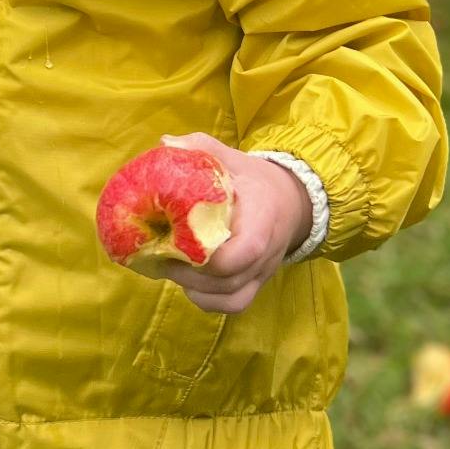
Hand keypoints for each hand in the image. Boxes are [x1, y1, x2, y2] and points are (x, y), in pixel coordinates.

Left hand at [146, 132, 312, 314]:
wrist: (290, 201)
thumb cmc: (253, 180)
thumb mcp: (231, 158)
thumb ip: (202, 147)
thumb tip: (165, 144)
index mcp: (262, 221)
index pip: (245, 251)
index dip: (208, 256)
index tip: (176, 239)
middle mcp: (266, 254)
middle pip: (229, 280)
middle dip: (189, 272)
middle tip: (159, 253)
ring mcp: (262, 273)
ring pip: (230, 298)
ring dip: (194, 288)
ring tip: (168, 267)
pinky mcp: (255, 283)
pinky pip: (234, 304)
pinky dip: (207, 300)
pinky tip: (186, 281)